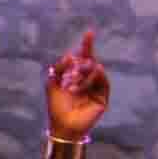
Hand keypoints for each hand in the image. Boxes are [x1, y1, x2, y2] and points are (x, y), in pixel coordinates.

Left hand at [44, 30, 110, 145]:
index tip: (89, 32)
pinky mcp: (103, 98)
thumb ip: (59, 68)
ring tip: (72, 84)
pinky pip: (104, 83)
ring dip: (85, 74)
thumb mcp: (53, 83)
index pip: (84, 57)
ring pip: (96, 72)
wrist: (62, 125)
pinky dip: (98, 77)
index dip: (87, 45)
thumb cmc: (56, 106)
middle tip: (72, 71)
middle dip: (82, 64)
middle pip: (91, 62)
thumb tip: (69, 54)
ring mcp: (96, 89)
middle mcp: (88, 80)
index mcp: (76, 75)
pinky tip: (97, 70)